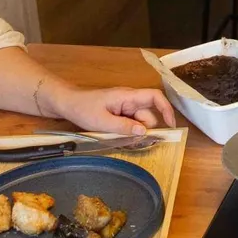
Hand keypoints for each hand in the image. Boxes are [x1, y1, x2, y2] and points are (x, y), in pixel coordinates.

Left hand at [54, 84, 174, 135]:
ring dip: (133, 132)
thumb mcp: (102, 121)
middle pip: (148, 115)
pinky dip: (127, 131)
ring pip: (139, 122)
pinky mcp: (120, 113)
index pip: (155, 97)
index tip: (171, 126)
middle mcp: (130, 100)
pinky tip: (115, 136)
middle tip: (129, 141)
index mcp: (127, 96)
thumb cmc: (83, 108)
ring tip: (115, 137)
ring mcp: (125, 106)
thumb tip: (144, 132)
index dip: (166, 110)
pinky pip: (131, 124)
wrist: (67, 103)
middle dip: (144, 130)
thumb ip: (124, 127)